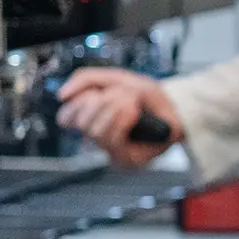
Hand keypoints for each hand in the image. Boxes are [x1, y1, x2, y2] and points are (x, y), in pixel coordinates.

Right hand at [55, 67, 183, 168]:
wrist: (177, 108)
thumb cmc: (148, 97)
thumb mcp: (116, 78)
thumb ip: (86, 79)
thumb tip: (62, 95)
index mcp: (91, 119)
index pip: (65, 118)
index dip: (78, 102)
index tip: (96, 93)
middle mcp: (98, 138)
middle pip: (80, 123)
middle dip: (102, 101)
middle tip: (122, 95)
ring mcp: (111, 151)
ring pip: (94, 131)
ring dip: (116, 107)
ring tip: (132, 102)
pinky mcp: (125, 160)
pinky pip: (112, 139)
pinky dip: (124, 118)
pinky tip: (134, 112)